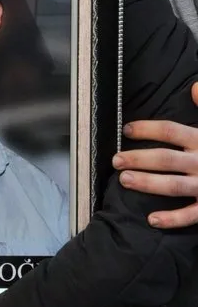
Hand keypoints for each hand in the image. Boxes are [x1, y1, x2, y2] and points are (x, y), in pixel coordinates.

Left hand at [112, 82, 197, 228]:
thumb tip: (195, 87)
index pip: (170, 131)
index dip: (147, 129)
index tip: (126, 130)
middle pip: (165, 158)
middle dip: (138, 158)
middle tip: (116, 160)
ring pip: (173, 185)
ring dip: (147, 183)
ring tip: (124, 181)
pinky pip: (191, 215)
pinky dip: (172, 219)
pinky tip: (152, 220)